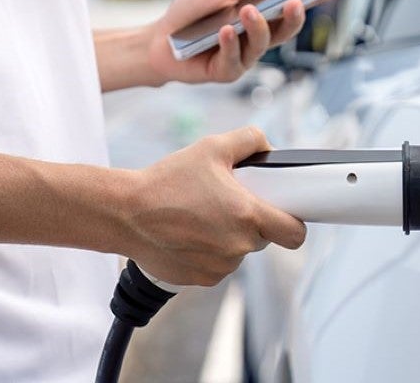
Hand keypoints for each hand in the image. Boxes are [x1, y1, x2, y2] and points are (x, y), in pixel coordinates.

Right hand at [116, 126, 306, 285]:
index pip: (295, 233)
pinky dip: (209, 251)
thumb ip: (249, 140)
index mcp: (248, 216)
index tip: (284, 212)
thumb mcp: (211, 147)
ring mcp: (220, 267)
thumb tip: (267, 146)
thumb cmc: (166, 182)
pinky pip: (218, 265)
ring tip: (200, 215)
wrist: (124, 214)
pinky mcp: (201, 279)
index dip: (294, 222)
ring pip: (239, 251)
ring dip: (229, 236)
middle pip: (264, 238)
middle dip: (252, 221)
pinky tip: (188, 232)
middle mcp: (238, 247)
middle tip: (227, 201)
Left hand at [145, 0, 305, 84]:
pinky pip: (233, 60)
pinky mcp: (225, 72)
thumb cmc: (192, 13)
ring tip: (247, 11)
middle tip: (295, 2)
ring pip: (260, 45)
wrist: (159, 39)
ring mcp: (243, 58)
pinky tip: (224, 31)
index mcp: (259, 17)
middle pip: (284, 31)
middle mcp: (256, 39)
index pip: (291, 9)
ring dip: (256, 27)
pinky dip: (229, 44)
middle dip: (293, 18)